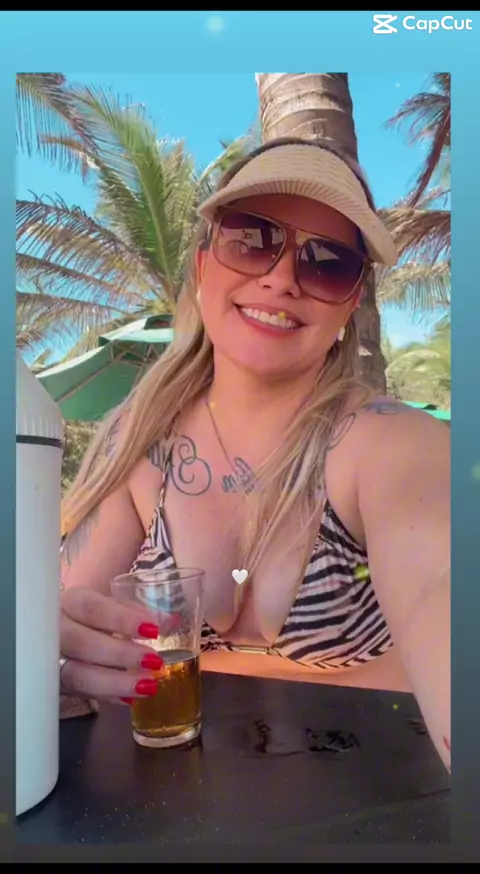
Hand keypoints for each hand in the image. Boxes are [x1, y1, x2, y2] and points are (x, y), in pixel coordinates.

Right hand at [60, 587, 163, 703]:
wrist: (58, 636)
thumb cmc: (89, 618)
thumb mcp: (108, 607)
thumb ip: (135, 613)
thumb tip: (171, 621)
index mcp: (71, 603)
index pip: (92, 608)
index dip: (121, 619)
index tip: (152, 630)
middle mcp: (56, 630)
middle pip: (82, 642)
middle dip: (120, 654)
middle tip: (154, 662)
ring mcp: (51, 660)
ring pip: (77, 674)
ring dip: (115, 682)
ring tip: (147, 686)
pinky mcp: (56, 684)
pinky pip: (80, 694)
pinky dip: (107, 696)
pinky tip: (129, 700)